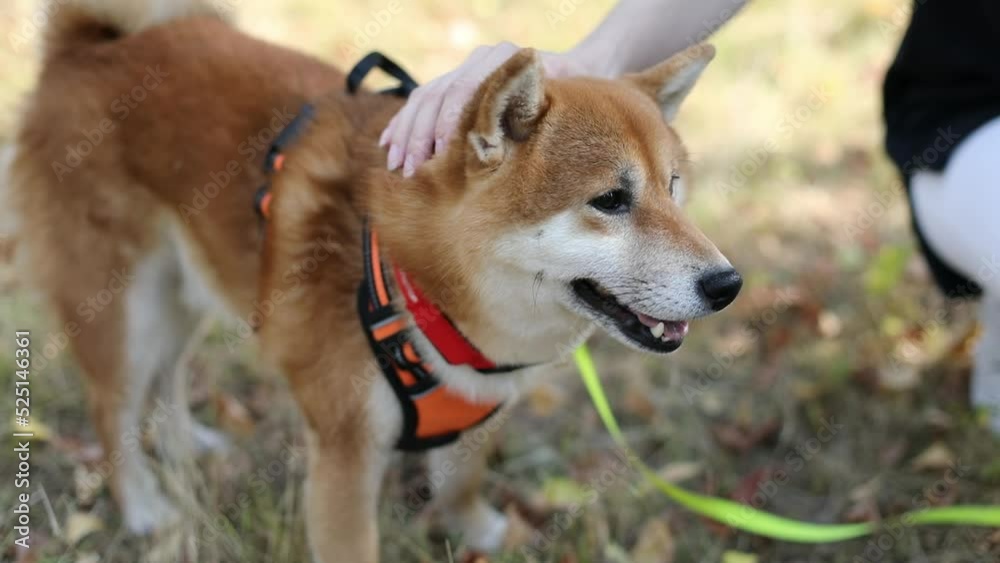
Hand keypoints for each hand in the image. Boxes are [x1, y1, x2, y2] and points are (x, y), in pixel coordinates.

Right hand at [379, 42, 589, 175]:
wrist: (570, 70)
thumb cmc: (563, 98)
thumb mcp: (552, 105)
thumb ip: (528, 117)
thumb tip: (500, 145)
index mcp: (500, 59)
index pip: (461, 91)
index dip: (445, 124)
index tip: (437, 155)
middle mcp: (478, 59)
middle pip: (436, 95)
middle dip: (419, 136)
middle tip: (411, 170)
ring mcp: (463, 67)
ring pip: (423, 98)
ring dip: (405, 133)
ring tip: (396, 164)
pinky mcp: (453, 81)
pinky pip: (420, 100)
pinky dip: (402, 123)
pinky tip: (387, 144)